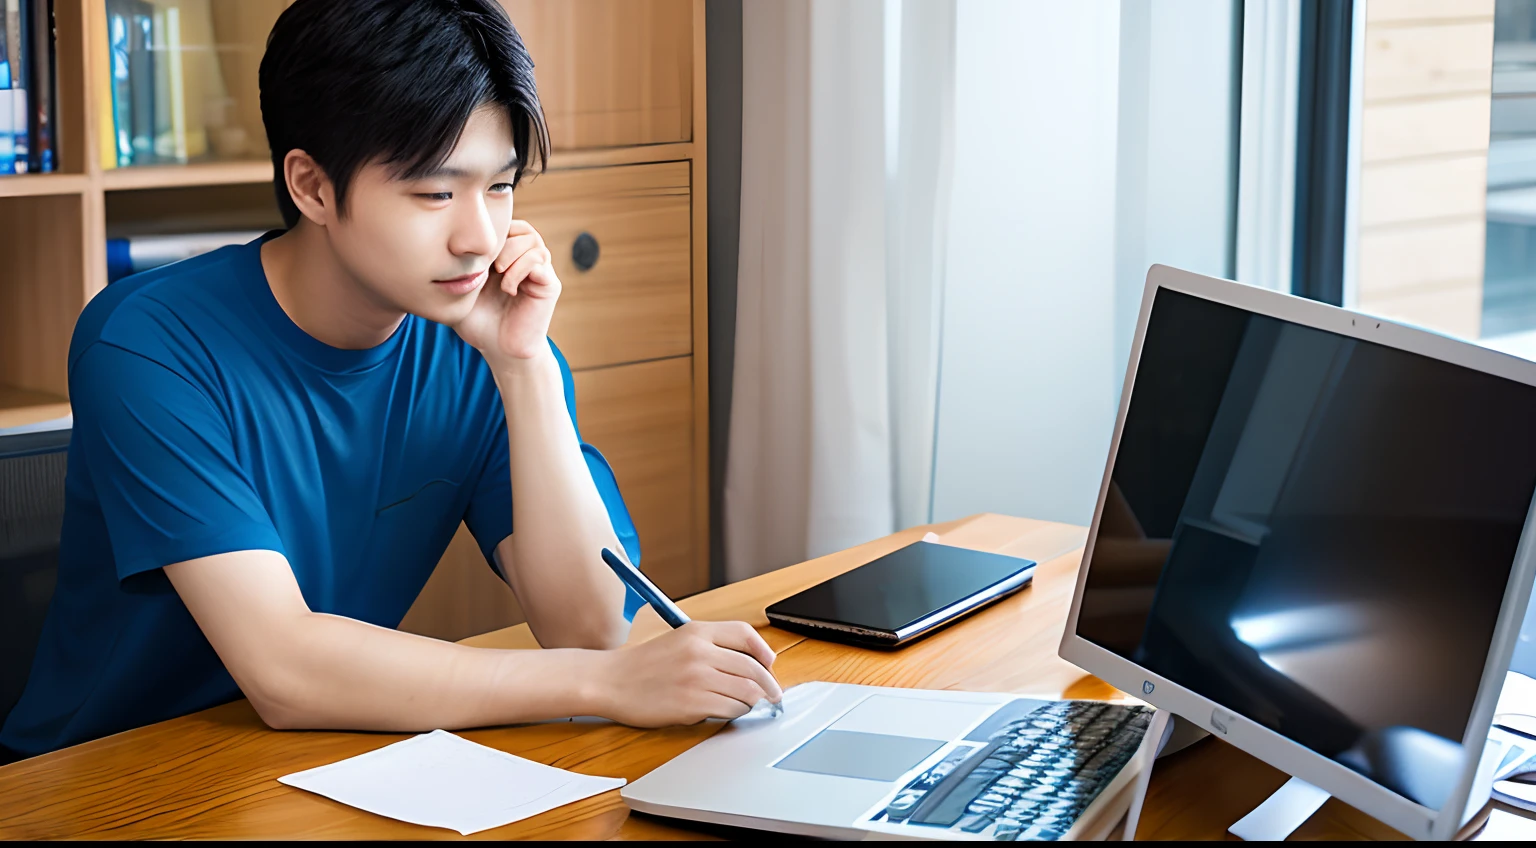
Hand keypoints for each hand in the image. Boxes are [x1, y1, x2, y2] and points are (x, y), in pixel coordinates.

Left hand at [453, 219, 559, 361]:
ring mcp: (540, 272)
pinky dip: (520, 270)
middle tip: (488, 264)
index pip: (506, 226)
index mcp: (508, 258)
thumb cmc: (478, 323)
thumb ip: (460, 263)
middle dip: (502, 240)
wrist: (499, 351)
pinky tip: (508, 289)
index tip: (474, 255)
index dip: (491, 233)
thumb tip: (449, 238)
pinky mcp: (549, 285)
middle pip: (523, 228)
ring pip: (533, 241)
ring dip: (512, 253)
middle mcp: (527, 261)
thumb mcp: (461, 287)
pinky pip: (539, 261)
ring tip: (499, 274)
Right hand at [590, 621, 782, 726]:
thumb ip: (712, 646)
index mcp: (697, 631)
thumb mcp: (679, 640)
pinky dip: (735, 712)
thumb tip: (752, 663)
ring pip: (746, 692)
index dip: (764, 652)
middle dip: (768, 685)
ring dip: (752, 701)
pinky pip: (729, 709)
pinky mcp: (691, 703)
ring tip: (747, 704)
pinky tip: (728, 710)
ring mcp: (696, 678)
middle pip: (752, 668)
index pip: (745, 635)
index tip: (770, 665)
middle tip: (773, 695)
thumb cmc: (644, 664)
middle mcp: (699, 652)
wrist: (611, 681)